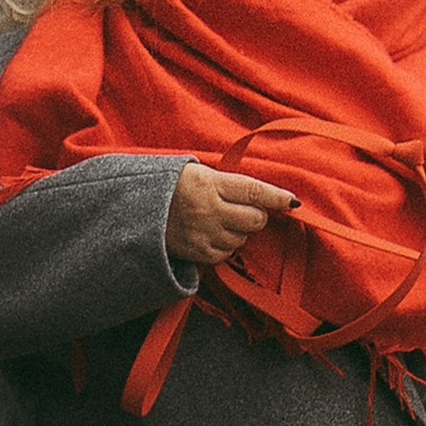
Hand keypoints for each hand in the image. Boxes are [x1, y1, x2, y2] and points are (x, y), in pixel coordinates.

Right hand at [166, 163, 295, 266]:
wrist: (132, 209)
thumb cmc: (168, 186)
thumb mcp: (194, 171)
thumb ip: (226, 182)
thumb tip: (261, 195)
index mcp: (208, 183)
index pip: (254, 191)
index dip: (277, 197)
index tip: (292, 202)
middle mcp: (208, 209)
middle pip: (255, 220)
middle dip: (255, 215)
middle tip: (241, 210)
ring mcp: (203, 234)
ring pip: (242, 239)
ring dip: (238, 231)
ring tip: (217, 220)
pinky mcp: (197, 253)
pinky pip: (226, 254)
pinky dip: (224, 246)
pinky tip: (210, 234)